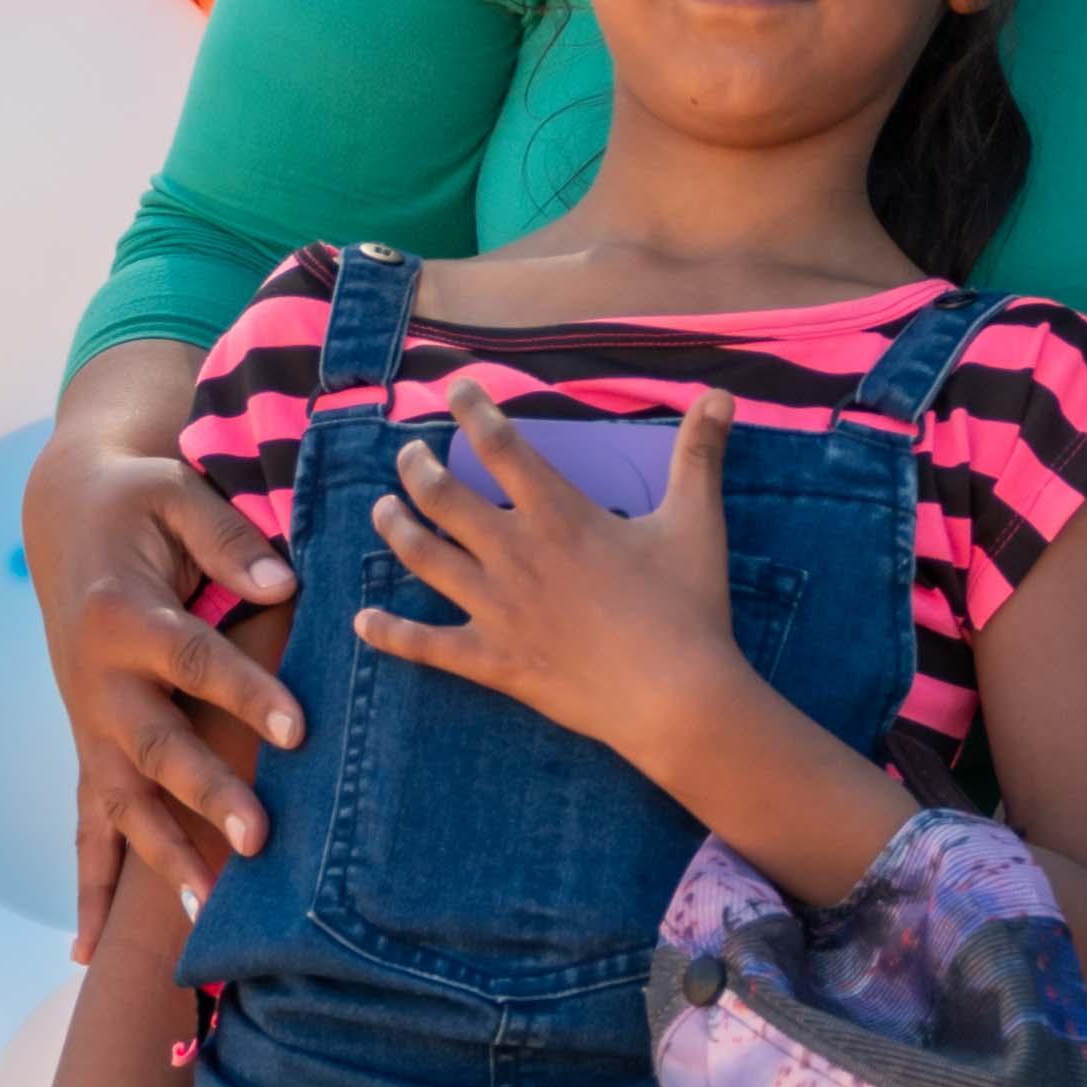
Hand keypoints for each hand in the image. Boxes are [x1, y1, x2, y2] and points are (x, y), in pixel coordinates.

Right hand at [23, 352, 302, 959]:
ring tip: (205, 913)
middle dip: (206, 797)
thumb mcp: (174, 492)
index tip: (298, 732)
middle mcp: (98, 681)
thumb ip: (228, 537)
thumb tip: (284, 583)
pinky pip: (86, 827)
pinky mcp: (89, 745)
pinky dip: (89, 889)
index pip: (195, 663)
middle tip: (260, 838)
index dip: (246, 695)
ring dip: (161, 859)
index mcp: (124, 615)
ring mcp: (88, 722)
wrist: (63, 515)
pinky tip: (89, 952)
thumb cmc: (135, 501)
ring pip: (122, 804)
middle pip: (156, 749)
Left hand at [352, 388, 749, 766]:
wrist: (675, 697)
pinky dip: (390, 633)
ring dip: (395, 529)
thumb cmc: (688, 607)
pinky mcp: (492, 661)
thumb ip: (699, 454)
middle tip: (408, 454)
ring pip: (423, 558)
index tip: (455, 389)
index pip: (500, 446)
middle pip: (444, 498)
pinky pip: (426, 645)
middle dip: (417, 468)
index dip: (472, 410)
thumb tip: (723, 395)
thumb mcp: (698, 521)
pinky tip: (363, 622)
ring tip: (382, 510)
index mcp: (559, 513)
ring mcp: (496, 608)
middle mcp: (515, 552)